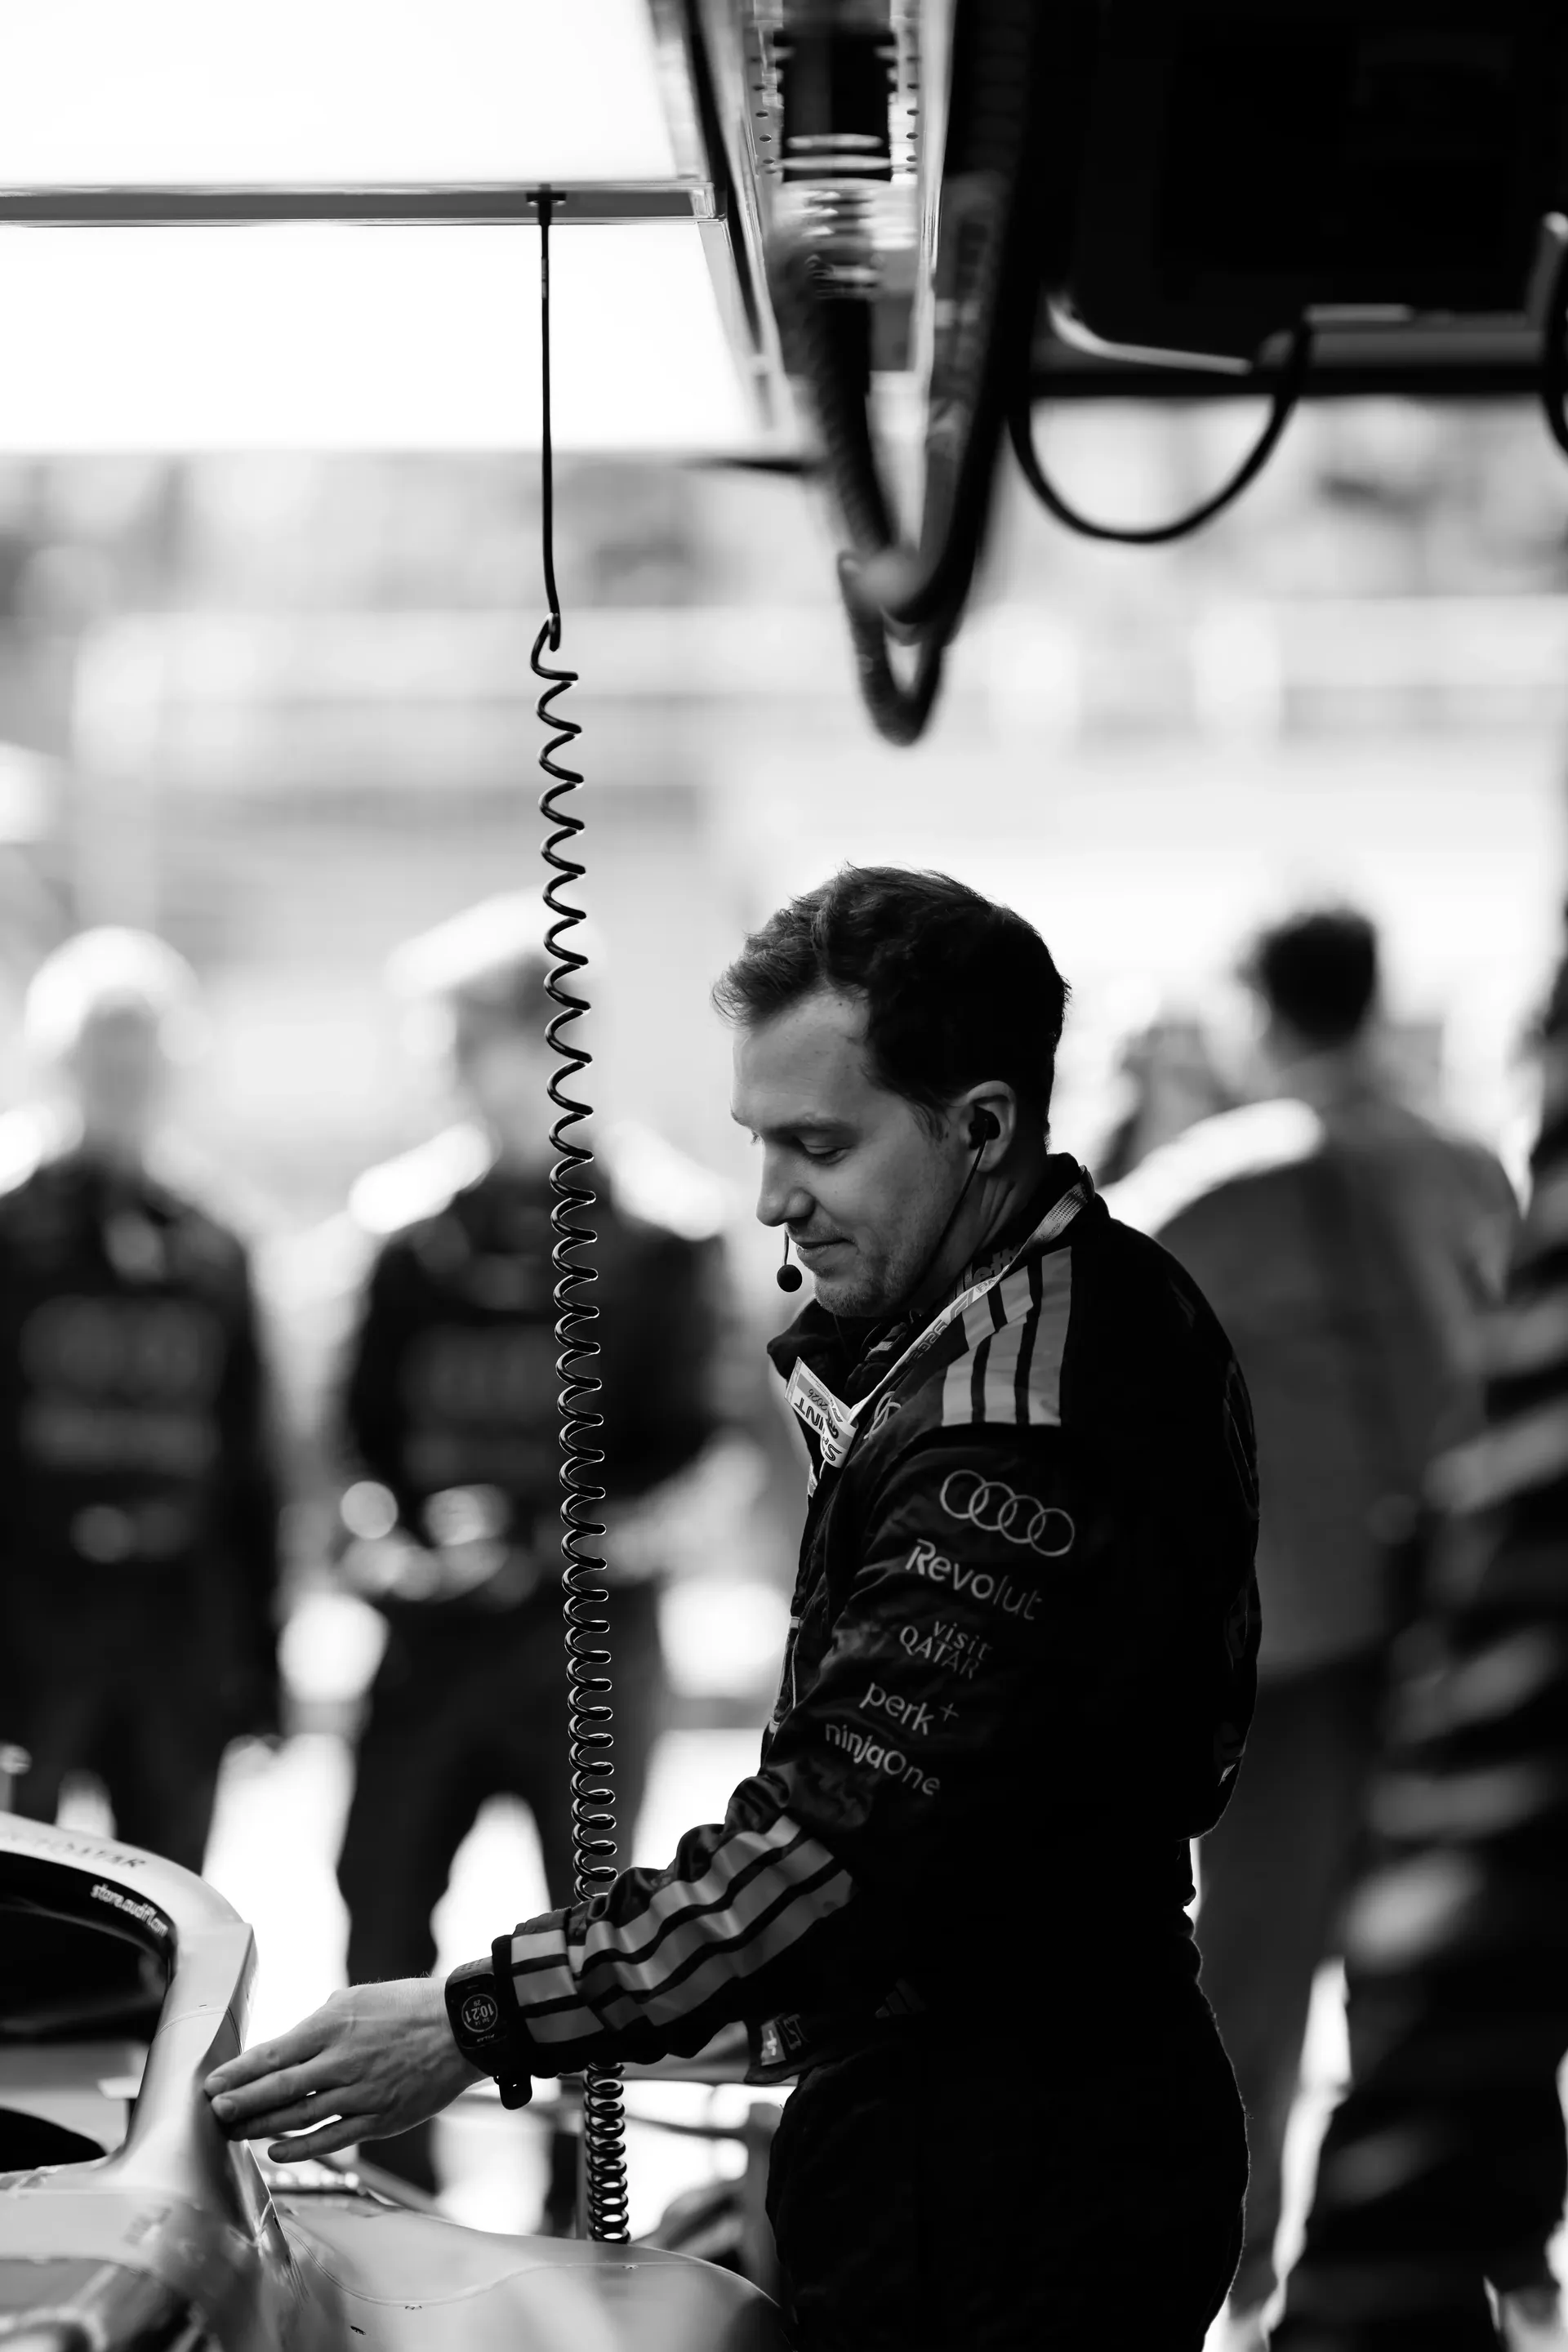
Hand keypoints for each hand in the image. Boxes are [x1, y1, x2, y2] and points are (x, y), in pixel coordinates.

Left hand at [203, 1978, 485, 2162]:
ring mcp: (361, 2094)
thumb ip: (319, 2025)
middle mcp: (342, 2061)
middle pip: (278, 2090)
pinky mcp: (380, 2119)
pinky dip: (300, 2147)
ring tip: (234, 2132)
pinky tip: (276, 2151)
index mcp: (334, 2025)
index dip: (238, 2073)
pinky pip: (332, 2138)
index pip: (273, 2054)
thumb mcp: (357, 1998)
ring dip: (261, 2128)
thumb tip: (286, 2049)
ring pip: (299, 2118)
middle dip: (240, 2103)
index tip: (211, 2084)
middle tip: (213, 2113)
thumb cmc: (408, 2007)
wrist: (461, 2027)